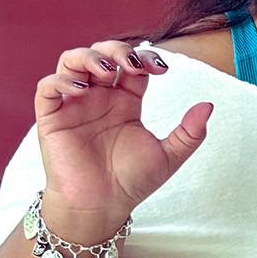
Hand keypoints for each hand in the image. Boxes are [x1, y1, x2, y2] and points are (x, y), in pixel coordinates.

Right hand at [33, 39, 211, 240]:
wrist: (101, 207)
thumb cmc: (130, 183)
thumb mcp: (168, 156)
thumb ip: (189, 132)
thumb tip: (208, 105)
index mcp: (124, 102)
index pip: (132, 65)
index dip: (145, 58)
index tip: (162, 69)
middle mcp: (99, 98)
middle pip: (101, 54)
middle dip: (117, 49)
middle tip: (132, 65)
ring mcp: (74, 106)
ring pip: (72, 61)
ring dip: (89, 57)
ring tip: (107, 73)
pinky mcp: (51, 118)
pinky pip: (48, 87)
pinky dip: (61, 80)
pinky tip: (80, 90)